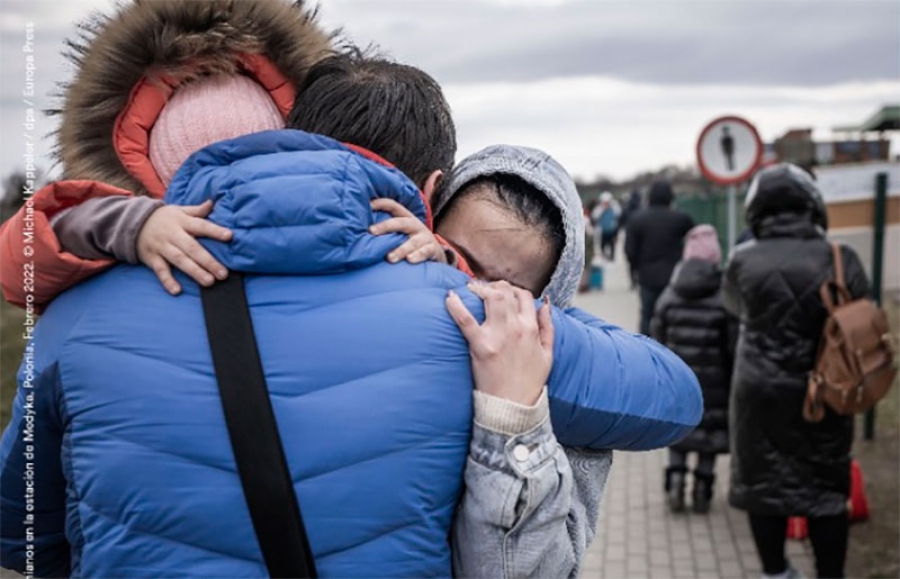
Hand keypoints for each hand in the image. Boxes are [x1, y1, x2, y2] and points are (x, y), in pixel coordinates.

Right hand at [136, 200, 232, 294]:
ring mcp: (162, 247)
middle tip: (223, 274)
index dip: (215, 230)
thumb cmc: (163, 218)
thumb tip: (212, 203)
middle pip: (192, 248)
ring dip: (194, 272)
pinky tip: (177, 290)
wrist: (132, 222)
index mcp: (182, 221)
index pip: (201, 225)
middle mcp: (173, 234)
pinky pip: (160, 270)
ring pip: (179, 260)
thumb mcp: (178, 210)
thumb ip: (196, 210)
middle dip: (208, 261)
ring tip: (209, 282)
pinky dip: (167, 280)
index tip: (230, 236)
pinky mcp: (152, 258)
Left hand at [369, 198, 446, 264]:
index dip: (382, 203)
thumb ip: (387, 231)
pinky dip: (417, 256)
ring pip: (412, 242)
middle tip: (371, 231)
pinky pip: (425, 252)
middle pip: (400, 222)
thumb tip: (360, 232)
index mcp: (406, 218)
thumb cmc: (411, 243)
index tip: (368, 205)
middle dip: (385, 226)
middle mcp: (415, 225)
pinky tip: (410, 260)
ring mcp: (424, 237)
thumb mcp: (402, 232)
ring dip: (400, 249)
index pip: (394, 206)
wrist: (436, 254)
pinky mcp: (432, 249)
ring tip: (389, 258)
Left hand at [445, 281, 553, 405]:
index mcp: (531, 328)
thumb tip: (545, 303)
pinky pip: (465, 320)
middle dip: (494, 285)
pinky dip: (455, 306)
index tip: (504, 292)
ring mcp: (497, 335)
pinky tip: (449, 297)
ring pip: (490, 297)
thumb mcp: (547, 354)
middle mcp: (515, 327)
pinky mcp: (479, 345)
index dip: (513, 289)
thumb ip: (548, 327)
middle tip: (484, 288)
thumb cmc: (529, 382)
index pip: (524, 295)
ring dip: (479, 288)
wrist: (513, 406)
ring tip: (470, 288)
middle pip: (505, 291)